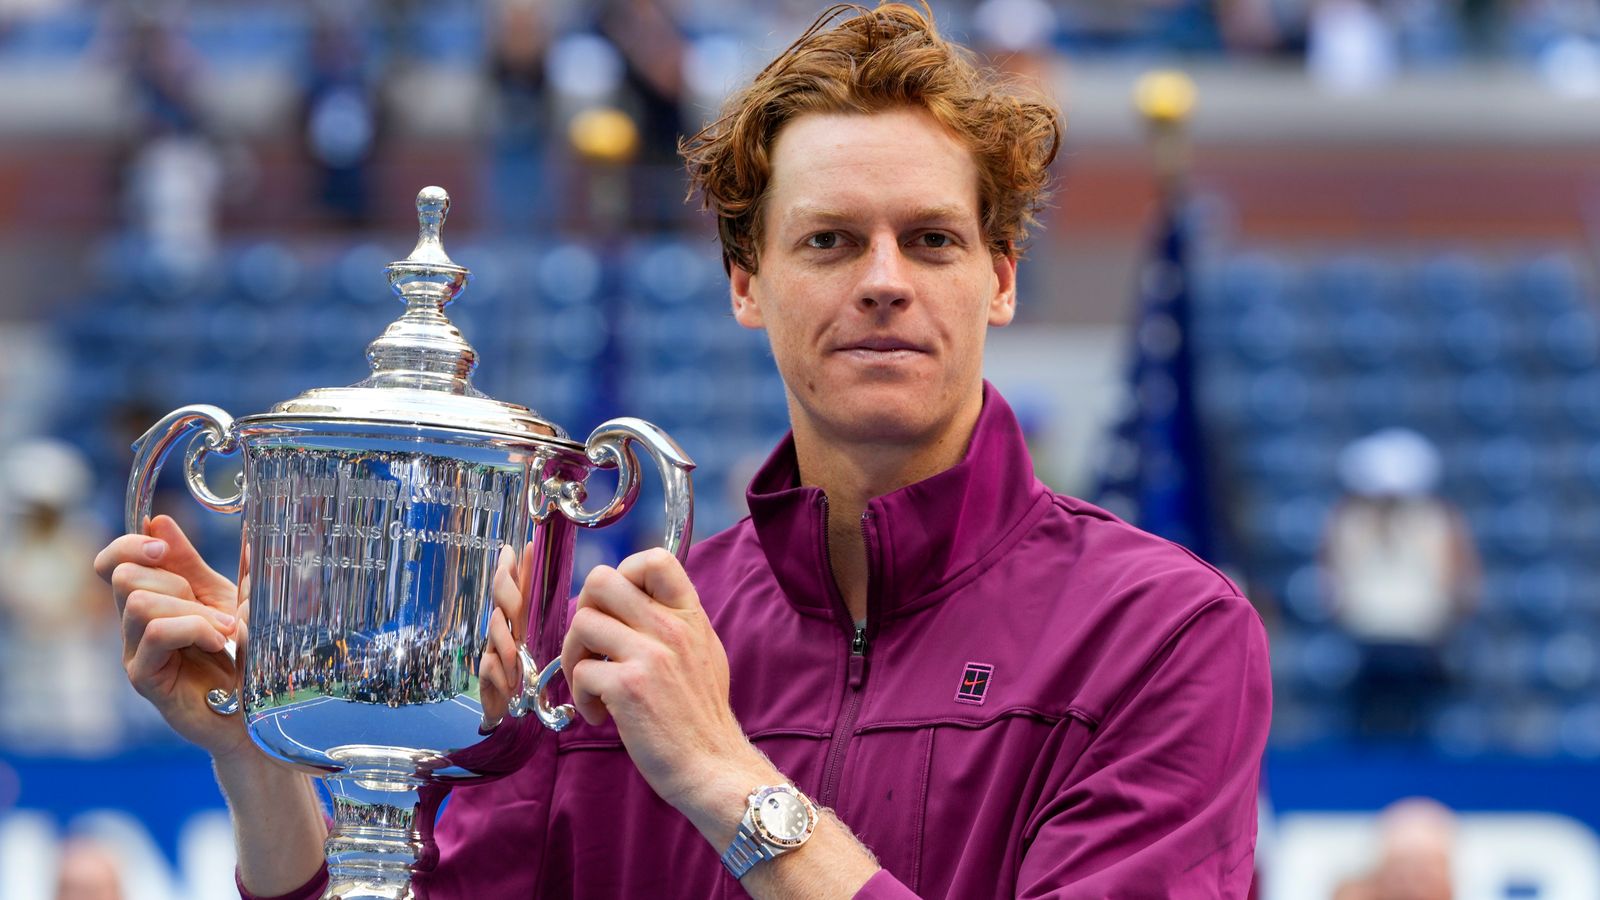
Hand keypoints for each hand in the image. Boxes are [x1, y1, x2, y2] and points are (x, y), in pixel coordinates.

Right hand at [92, 514, 251, 760]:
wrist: (262, 710)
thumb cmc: (247, 657)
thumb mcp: (227, 599)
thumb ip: (197, 564)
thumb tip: (163, 521)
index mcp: (155, 600)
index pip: (113, 562)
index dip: (131, 544)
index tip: (163, 544)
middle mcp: (137, 626)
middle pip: (124, 576)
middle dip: (175, 581)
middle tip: (216, 610)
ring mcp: (137, 654)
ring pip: (139, 602)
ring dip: (191, 610)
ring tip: (224, 632)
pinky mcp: (145, 679)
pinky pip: (155, 634)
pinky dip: (193, 629)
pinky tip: (218, 644)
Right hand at [477, 545, 532, 730]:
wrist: (515, 712)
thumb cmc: (534, 674)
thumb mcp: (546, 644)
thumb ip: (550, 618)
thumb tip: (569, 591)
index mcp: (523, 619)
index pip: (519, 586)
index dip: (519, 567)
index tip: (523, 547)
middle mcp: (506, 629)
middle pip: (501, 599)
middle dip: (506, 590)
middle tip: (513, 591)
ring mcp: (494, 648)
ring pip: (494, 630)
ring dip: (506, 643)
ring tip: (517, 661)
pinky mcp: (487, 673)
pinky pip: (488, 665)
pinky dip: (500, 674)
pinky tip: (511, 684)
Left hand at [559, 548, 775, 833]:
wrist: (713, 766)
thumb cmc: (701, 716)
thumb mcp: (703, 652)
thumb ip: (675, 622)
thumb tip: (639, 599)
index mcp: (689, 616)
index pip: (654, 558)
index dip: (623, 573)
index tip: (619, 608)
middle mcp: (671, 628)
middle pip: (600, 581)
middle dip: (585, 611)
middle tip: (593, 645)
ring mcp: (649, 656)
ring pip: (581, 622)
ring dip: (575, 656)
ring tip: (592, 683)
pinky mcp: (628, 688)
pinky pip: (580, 673)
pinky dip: (581, 696)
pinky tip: (601, 714)